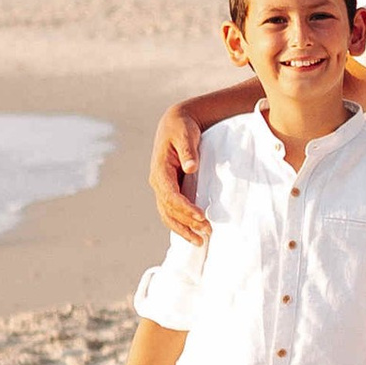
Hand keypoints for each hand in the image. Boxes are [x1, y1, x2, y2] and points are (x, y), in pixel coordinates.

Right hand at [150, 102, 206, 242]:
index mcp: (160, 170)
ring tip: (201, 241)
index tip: (201, 216)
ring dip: (183, 229)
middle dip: (187, 223)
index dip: (185, 208)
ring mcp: (162, 188)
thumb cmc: (181, 128)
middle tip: (207, 233)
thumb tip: (190, 167)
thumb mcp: (185, 134)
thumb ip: (188, 150)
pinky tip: (193, 233)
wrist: (176, 123)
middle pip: (169, 209)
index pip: (170, 195)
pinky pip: (172, 211)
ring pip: (168, 215)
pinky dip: (181, 224)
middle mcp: (158, 182)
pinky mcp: (170, 190)